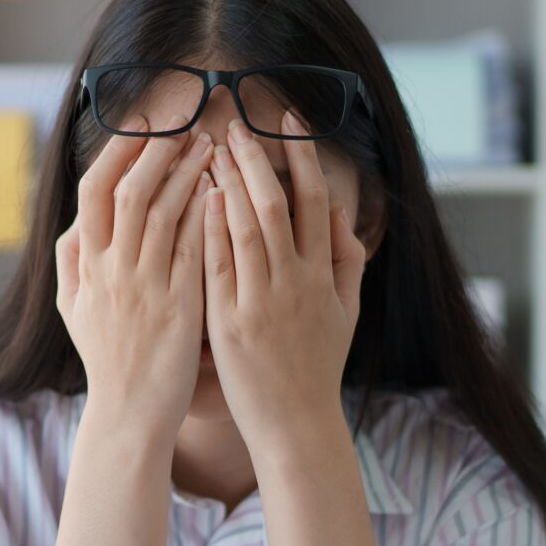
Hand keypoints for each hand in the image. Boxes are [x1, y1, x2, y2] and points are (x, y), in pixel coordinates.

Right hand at [55, 124, 212, 440]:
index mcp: (85, 266)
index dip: (117, 152)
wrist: (129, 412)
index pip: (94, 192)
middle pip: (131, 193)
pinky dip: (206, 215)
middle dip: (157, 151)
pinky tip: (222, 192)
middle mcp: (111, 271)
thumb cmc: (106, 357)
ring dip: (188, 174)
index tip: (141, 124)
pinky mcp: (179, 306)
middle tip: (183, 124)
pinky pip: (194, 249)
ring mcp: (145, 288)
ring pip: (165, 214)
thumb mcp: (71, 307)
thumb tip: (76, 219)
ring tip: (210, 147)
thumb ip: (71, 259)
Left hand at [202, 115, 365, 456]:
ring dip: (229, 183)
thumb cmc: (318, 368)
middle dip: (257, 159)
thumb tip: (341, 213)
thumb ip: (347, 261)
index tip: (286, 121)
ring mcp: (262, 302)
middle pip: (278, 205)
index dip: (301, 156)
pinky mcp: (230, 323)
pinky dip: (209, 228)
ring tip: (212, 149)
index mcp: (324, 275)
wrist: (297, 424)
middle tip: (237, 125)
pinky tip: (198, 198)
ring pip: (246, 228)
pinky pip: (217, 265)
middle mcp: (296, 282)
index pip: (315, 200)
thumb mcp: (346, 312)